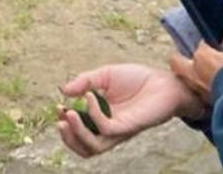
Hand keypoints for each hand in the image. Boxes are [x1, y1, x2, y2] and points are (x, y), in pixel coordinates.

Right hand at [57, 63, 205, 158]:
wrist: (163, 81)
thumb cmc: (136, 79)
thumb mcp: (105, 75)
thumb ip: (84, 81)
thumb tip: (63, 90)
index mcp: (101, 118)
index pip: (81, 133)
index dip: (67, 126)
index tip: (59, 107)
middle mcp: (109, 129)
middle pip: (85, 148)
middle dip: (69, 138)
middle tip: (61, 120)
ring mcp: (119, 130)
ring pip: (95, 147)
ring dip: (78, 134)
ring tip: (69, 115)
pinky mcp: (129, 127)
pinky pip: (107, 128)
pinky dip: (94, 114)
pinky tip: (91, 96)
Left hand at [170, 28, 222, 100]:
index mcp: (202, 55)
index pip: (201, 46)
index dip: (207, 47)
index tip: (215, 50)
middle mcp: (194, 70)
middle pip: (176, 60)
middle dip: (178, 58)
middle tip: (187, 60)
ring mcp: (195, 87)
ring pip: (183, 77)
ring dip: (188, 75)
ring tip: (199, 76)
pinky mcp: (201, 102)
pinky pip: (193, 92)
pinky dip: (197, 90)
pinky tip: (206, 91)